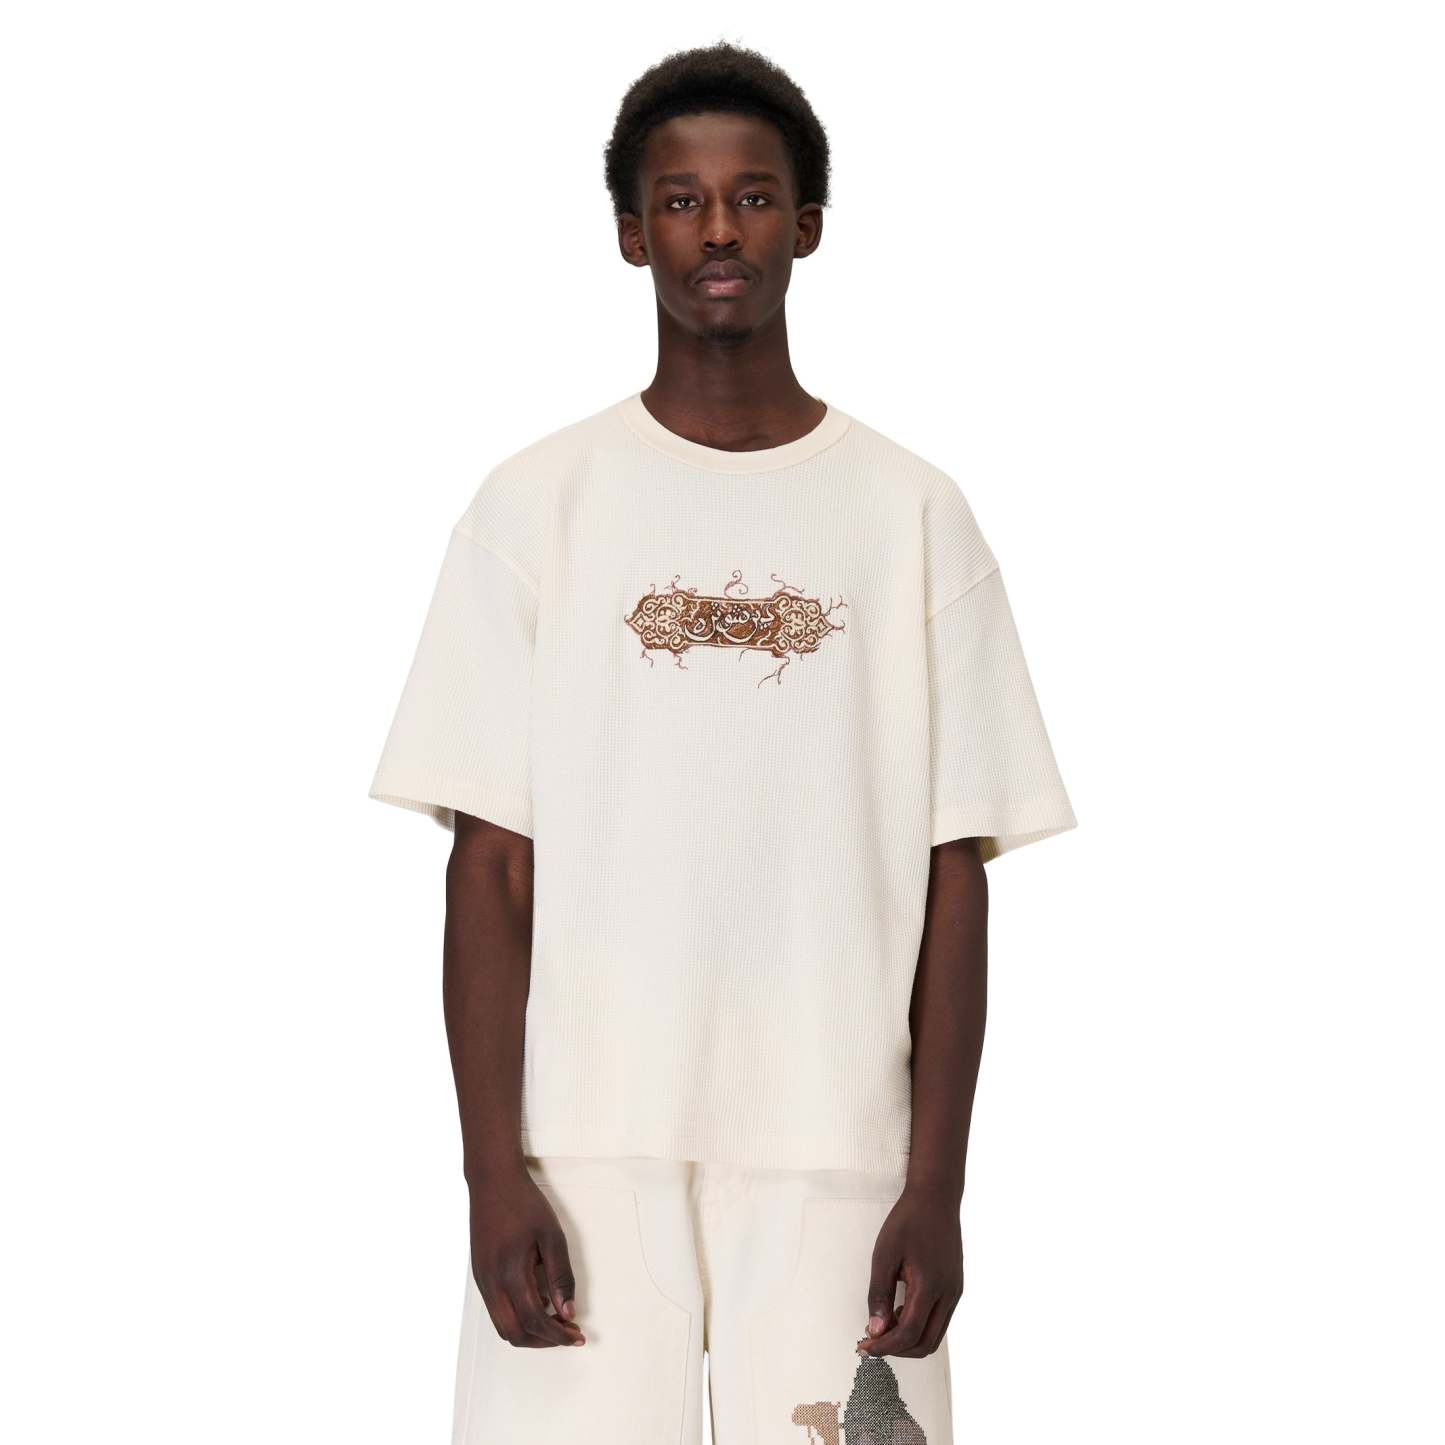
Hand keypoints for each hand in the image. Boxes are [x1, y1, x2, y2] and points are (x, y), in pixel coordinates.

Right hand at [469, 1162, 585, 1347]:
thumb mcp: (552, 1236)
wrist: (492, 1181)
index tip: (577, 1335)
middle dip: (543, 1340)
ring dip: (529, 1331)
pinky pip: (497, 1310)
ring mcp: (481, 1280)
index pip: (534, 1320)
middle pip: (514, 1333)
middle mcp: (490, 1283)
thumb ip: (560, 1276)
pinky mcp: (480, 1275)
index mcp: (509, 1272)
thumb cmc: (524, 1203)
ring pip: (503, 1325)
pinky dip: (517, 1316)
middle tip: (568, 1332)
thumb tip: (567, 1310)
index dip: (557, 1334)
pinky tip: (538, 1302)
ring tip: (556, 1320)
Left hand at [857, 1182, 962, 1357]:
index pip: (909, 1334)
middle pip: (926, 1343)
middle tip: (872, 1340)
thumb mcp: (884, 1254)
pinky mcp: (955, 1287)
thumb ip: (879, 1294)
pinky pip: (939, 1319)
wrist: (936, 1197)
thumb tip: (875, 1330)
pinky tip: (900, 1309)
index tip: (865, 1346)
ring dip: (909, 1339)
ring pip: (934, 1334)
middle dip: (897, 1349)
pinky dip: (919, 1325)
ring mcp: (955, 1291)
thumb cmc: (908, 1221)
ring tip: (884, 1324)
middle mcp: (949, 1294)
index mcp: (930, 1286)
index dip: (885, 1346)